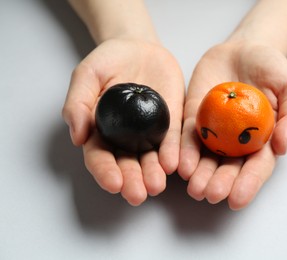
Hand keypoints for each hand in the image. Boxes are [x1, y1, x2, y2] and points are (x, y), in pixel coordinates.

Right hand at [62, 39, 184, 205]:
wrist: (138, 47)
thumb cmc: (107, 61)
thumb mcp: (86, 76)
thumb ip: (78, 103)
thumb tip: (77, 136)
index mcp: (101, 131)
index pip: (100, 157)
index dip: (105, 172)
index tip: (113, 183)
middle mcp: (125, 138)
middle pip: (127, 164)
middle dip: (132, 180)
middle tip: (137, 194)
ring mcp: (149, 132)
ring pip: (150, 158)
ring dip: (153, 174)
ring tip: (156, 186)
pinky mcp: (170, 122)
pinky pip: (172, 139)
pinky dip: (172, 152)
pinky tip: (174, 164)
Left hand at [178, 41, 286, 209]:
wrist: (243, 48)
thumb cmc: (272, 69)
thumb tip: (282, 146)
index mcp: (263, 140)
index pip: (256, 167)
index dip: (248, 184)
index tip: (237, 199)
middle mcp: (238, 141)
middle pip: (228, 168)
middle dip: (219, 183)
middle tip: (210, 194)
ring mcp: (214, 132)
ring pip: (206, 159)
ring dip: (199, 175)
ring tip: (194, 188)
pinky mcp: (194, 119)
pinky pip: (187, 137)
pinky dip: (183, 151)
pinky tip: (179, 164)